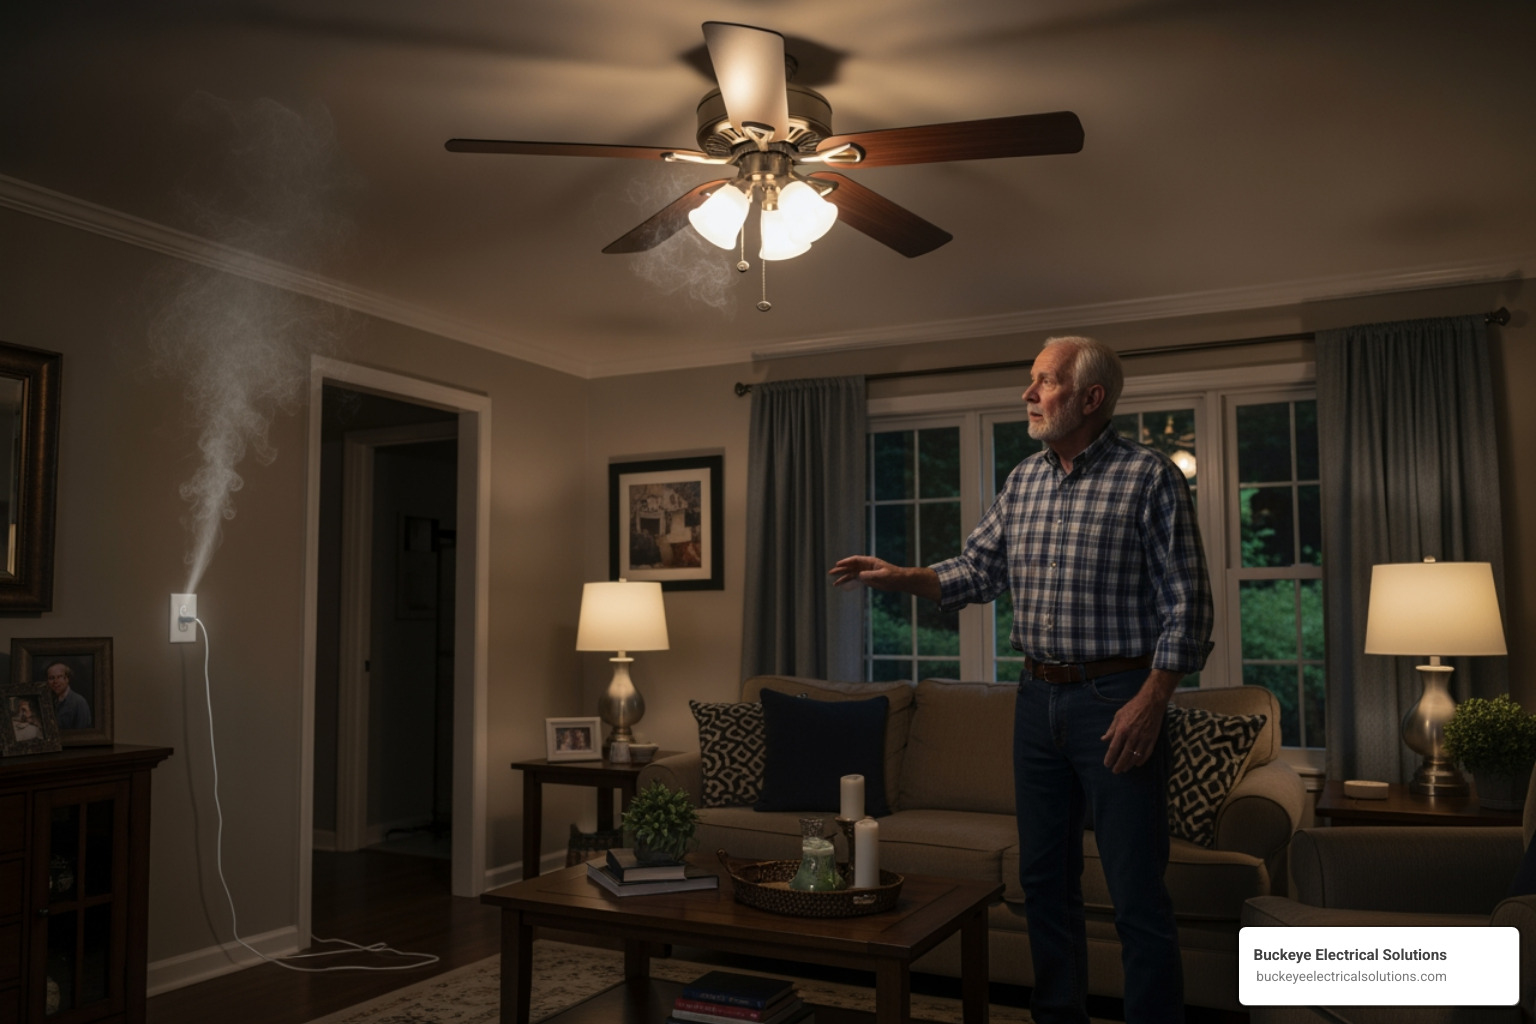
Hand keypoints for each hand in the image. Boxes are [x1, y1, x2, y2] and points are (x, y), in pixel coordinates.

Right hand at [827, 557, 941, 601]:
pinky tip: (842, 586)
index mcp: (870, 562)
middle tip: (831, 572)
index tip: (838, 564)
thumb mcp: (882, 575)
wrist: (900, 581)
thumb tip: (859, 575)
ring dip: (843, 578)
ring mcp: (866, 573)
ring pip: (852, 574)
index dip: (846, 562)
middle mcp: (866, 566)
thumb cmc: (893, 575)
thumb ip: (870, 575)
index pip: (855, 560)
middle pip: (851, 567)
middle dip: (841, 570)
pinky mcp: (867, 580)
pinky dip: (848, 583)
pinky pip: (855, 580)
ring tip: (834, 582)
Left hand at [1100, 669, 1179, 773]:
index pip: (1114, 748)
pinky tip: (1137, 764)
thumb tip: (1103, 739)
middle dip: (1119, 765)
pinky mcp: (1152, 739)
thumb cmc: (1132, 707)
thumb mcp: (1118, 716)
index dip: (1110, 758)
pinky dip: (1142, 760)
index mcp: (1122, 730)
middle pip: (1124, 755)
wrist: (1151, 702)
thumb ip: (1111, 729)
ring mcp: (1143, 738)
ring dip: (1129, 764)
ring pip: (1135, 756)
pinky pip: (1147, 753)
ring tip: (1124, 769)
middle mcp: (1132, 736)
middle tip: (1115, 771)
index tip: (1107, 764)